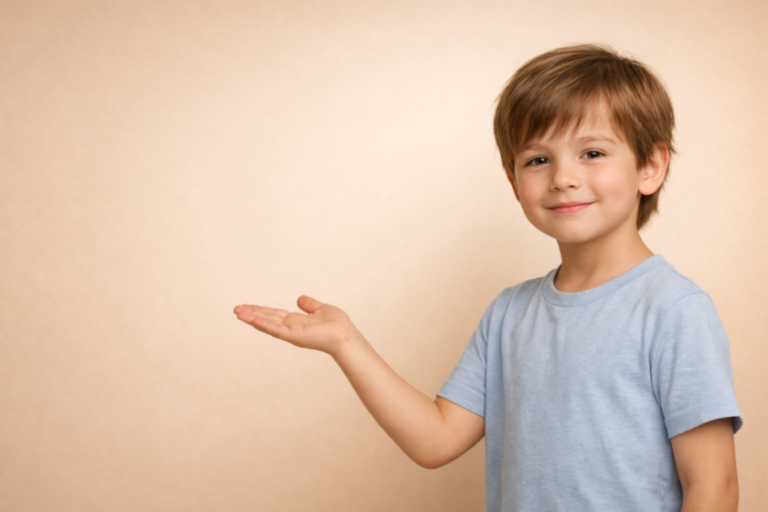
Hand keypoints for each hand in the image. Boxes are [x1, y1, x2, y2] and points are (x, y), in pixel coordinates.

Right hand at [234, 295, 357, 355]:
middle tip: (235, 309)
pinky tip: (252, 319)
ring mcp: (290, 332)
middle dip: (251, 314)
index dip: (259, 310)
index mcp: (294, 321)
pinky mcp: (293, 336)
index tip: (246, 306)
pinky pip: (275, 329)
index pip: (273, 314)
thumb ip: (309, 304)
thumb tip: (300, 299)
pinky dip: (264, 324)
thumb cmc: (336, 324)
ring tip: (238, 313)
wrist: (345, 334)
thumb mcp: (320, 308)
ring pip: (267, 324)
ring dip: (252, 318)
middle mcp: (290, 327)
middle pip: (266, 318)